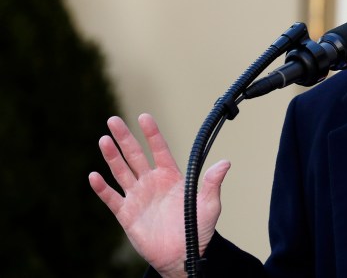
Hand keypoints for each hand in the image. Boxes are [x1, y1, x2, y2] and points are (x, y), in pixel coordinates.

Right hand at [88, 114, 229, 277]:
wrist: (183, 256)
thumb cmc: (197, 229)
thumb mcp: (209, 204)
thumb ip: (211, 183)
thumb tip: (225, 163)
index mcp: (171, 176)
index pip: (159, 150)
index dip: (152, 133)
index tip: (144, 117)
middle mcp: (152, 182)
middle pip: (135, 155)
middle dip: (125, 138)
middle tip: (114, 120)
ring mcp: (138, 196)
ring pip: (121, 172)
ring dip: (112, 157)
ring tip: (104, 140)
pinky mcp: (126, 214)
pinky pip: (112, 198)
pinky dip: (102, 188)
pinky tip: (94, 176)